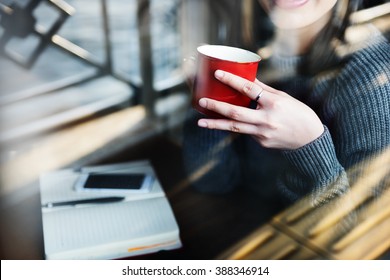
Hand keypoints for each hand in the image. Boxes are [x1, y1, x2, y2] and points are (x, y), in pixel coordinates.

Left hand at [197, 70, 323, 149]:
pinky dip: (237, 126)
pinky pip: (246, 132)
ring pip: (235, 128)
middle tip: (202, 100)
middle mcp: (266, 119)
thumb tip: (248, 78)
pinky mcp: (261, 142)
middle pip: (236, 113)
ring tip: (200, 122)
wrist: (310, 139)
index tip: (218, 74)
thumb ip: (264, 90)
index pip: (249, 89)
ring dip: (216, 124)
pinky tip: (228, 125)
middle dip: (216, 107)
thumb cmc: (299, 114)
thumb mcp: (284, 97)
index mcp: (274, 103)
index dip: (232, 80)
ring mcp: (262, 133)